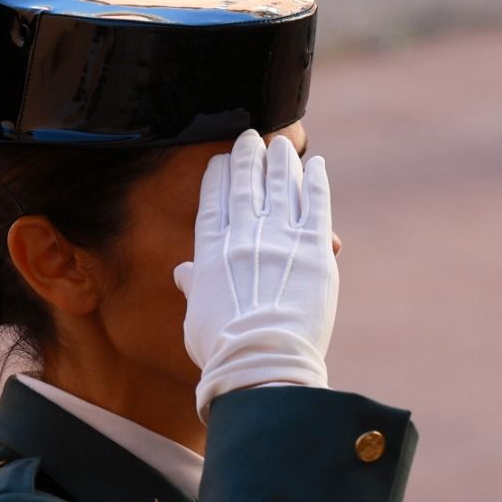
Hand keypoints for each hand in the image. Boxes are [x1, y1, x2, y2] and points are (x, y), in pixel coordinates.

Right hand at [173, 130, 337, 420]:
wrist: (262, 363)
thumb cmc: (222, 347)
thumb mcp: (197, 313)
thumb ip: (195, 286)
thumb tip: (183, 272)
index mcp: (210, 251)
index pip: (212, 201)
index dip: (217, 176)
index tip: (221, 159)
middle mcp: (242, 237)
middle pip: (245, 185)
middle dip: (248, 158)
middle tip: (251, 138)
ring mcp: (279, 240)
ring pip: (281, 187)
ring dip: (282, 162)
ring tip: (282, 144)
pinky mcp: (314, 250)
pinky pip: (316, 206)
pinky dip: (317, 183)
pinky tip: (318, 166)